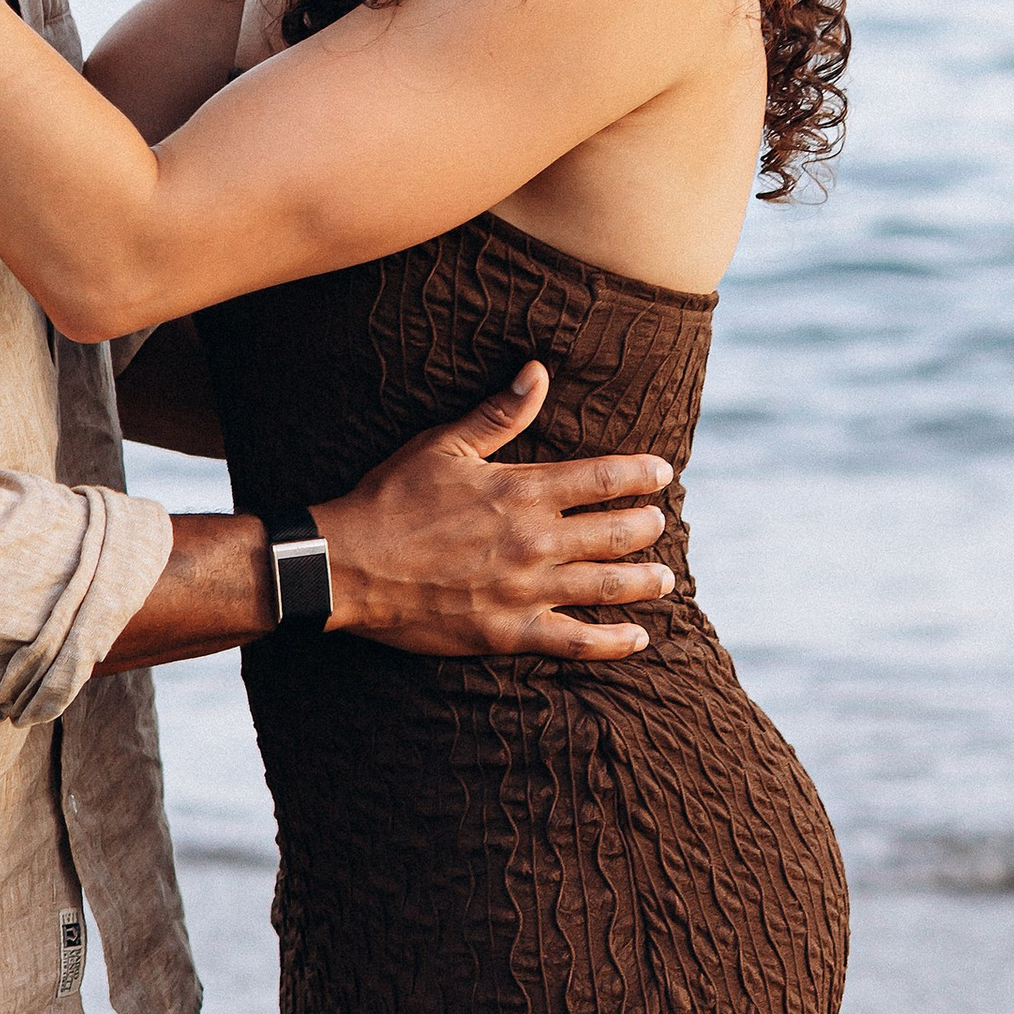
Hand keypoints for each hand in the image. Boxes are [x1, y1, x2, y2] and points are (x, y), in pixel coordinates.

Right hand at [315, 364, 674, 661]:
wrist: (349, 564)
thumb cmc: (391, 498)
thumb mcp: (444, 445)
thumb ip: (499, 413)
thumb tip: (538, 371)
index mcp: (523, 490)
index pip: (603, 478)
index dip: (640, 474)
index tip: (663, 473)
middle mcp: (535, 540)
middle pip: (616, 533)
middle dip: (647, 527)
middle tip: (660, 524)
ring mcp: (527, 589)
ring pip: (607, 586)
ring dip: (643, 581)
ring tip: (664, 579)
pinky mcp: (510, 631)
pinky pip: (576, 641)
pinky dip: (613, 642)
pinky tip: (637, 638)